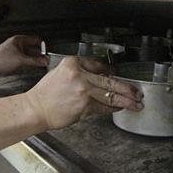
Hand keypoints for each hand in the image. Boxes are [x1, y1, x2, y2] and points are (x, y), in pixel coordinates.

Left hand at [0, 35, 46, 74]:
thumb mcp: (20, 60)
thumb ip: (34, 61)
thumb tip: (44, 61)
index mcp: (19, 40)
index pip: (35, 40)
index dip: (42, 46)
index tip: (47, 54)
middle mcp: (17, 44)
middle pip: (33, 48)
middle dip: (39, 54)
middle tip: (45, 61)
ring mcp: (15, 51)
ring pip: (28, 54)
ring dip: (33, 59)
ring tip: (39, 65)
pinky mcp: (12, 58)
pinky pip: (24, 59)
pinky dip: (28, 62)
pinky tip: (30, 66)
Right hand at [26, 57, 142, 129]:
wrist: (35, 109)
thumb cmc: (46, 94)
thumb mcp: (61, 72)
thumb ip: (81, 72)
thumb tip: (103, 76)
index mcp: (73, 63)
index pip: (100, 65)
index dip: (112, 72)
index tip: (119, 76)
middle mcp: (80, 75)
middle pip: (110, 81)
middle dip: (128, 88)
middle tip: (137, 92)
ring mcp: (83, 91)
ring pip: (111, 95)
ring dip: (126, 100)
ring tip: (136, 103)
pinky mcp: (84, 106)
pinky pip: (103, 107)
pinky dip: (113, 108)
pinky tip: (119, 108)